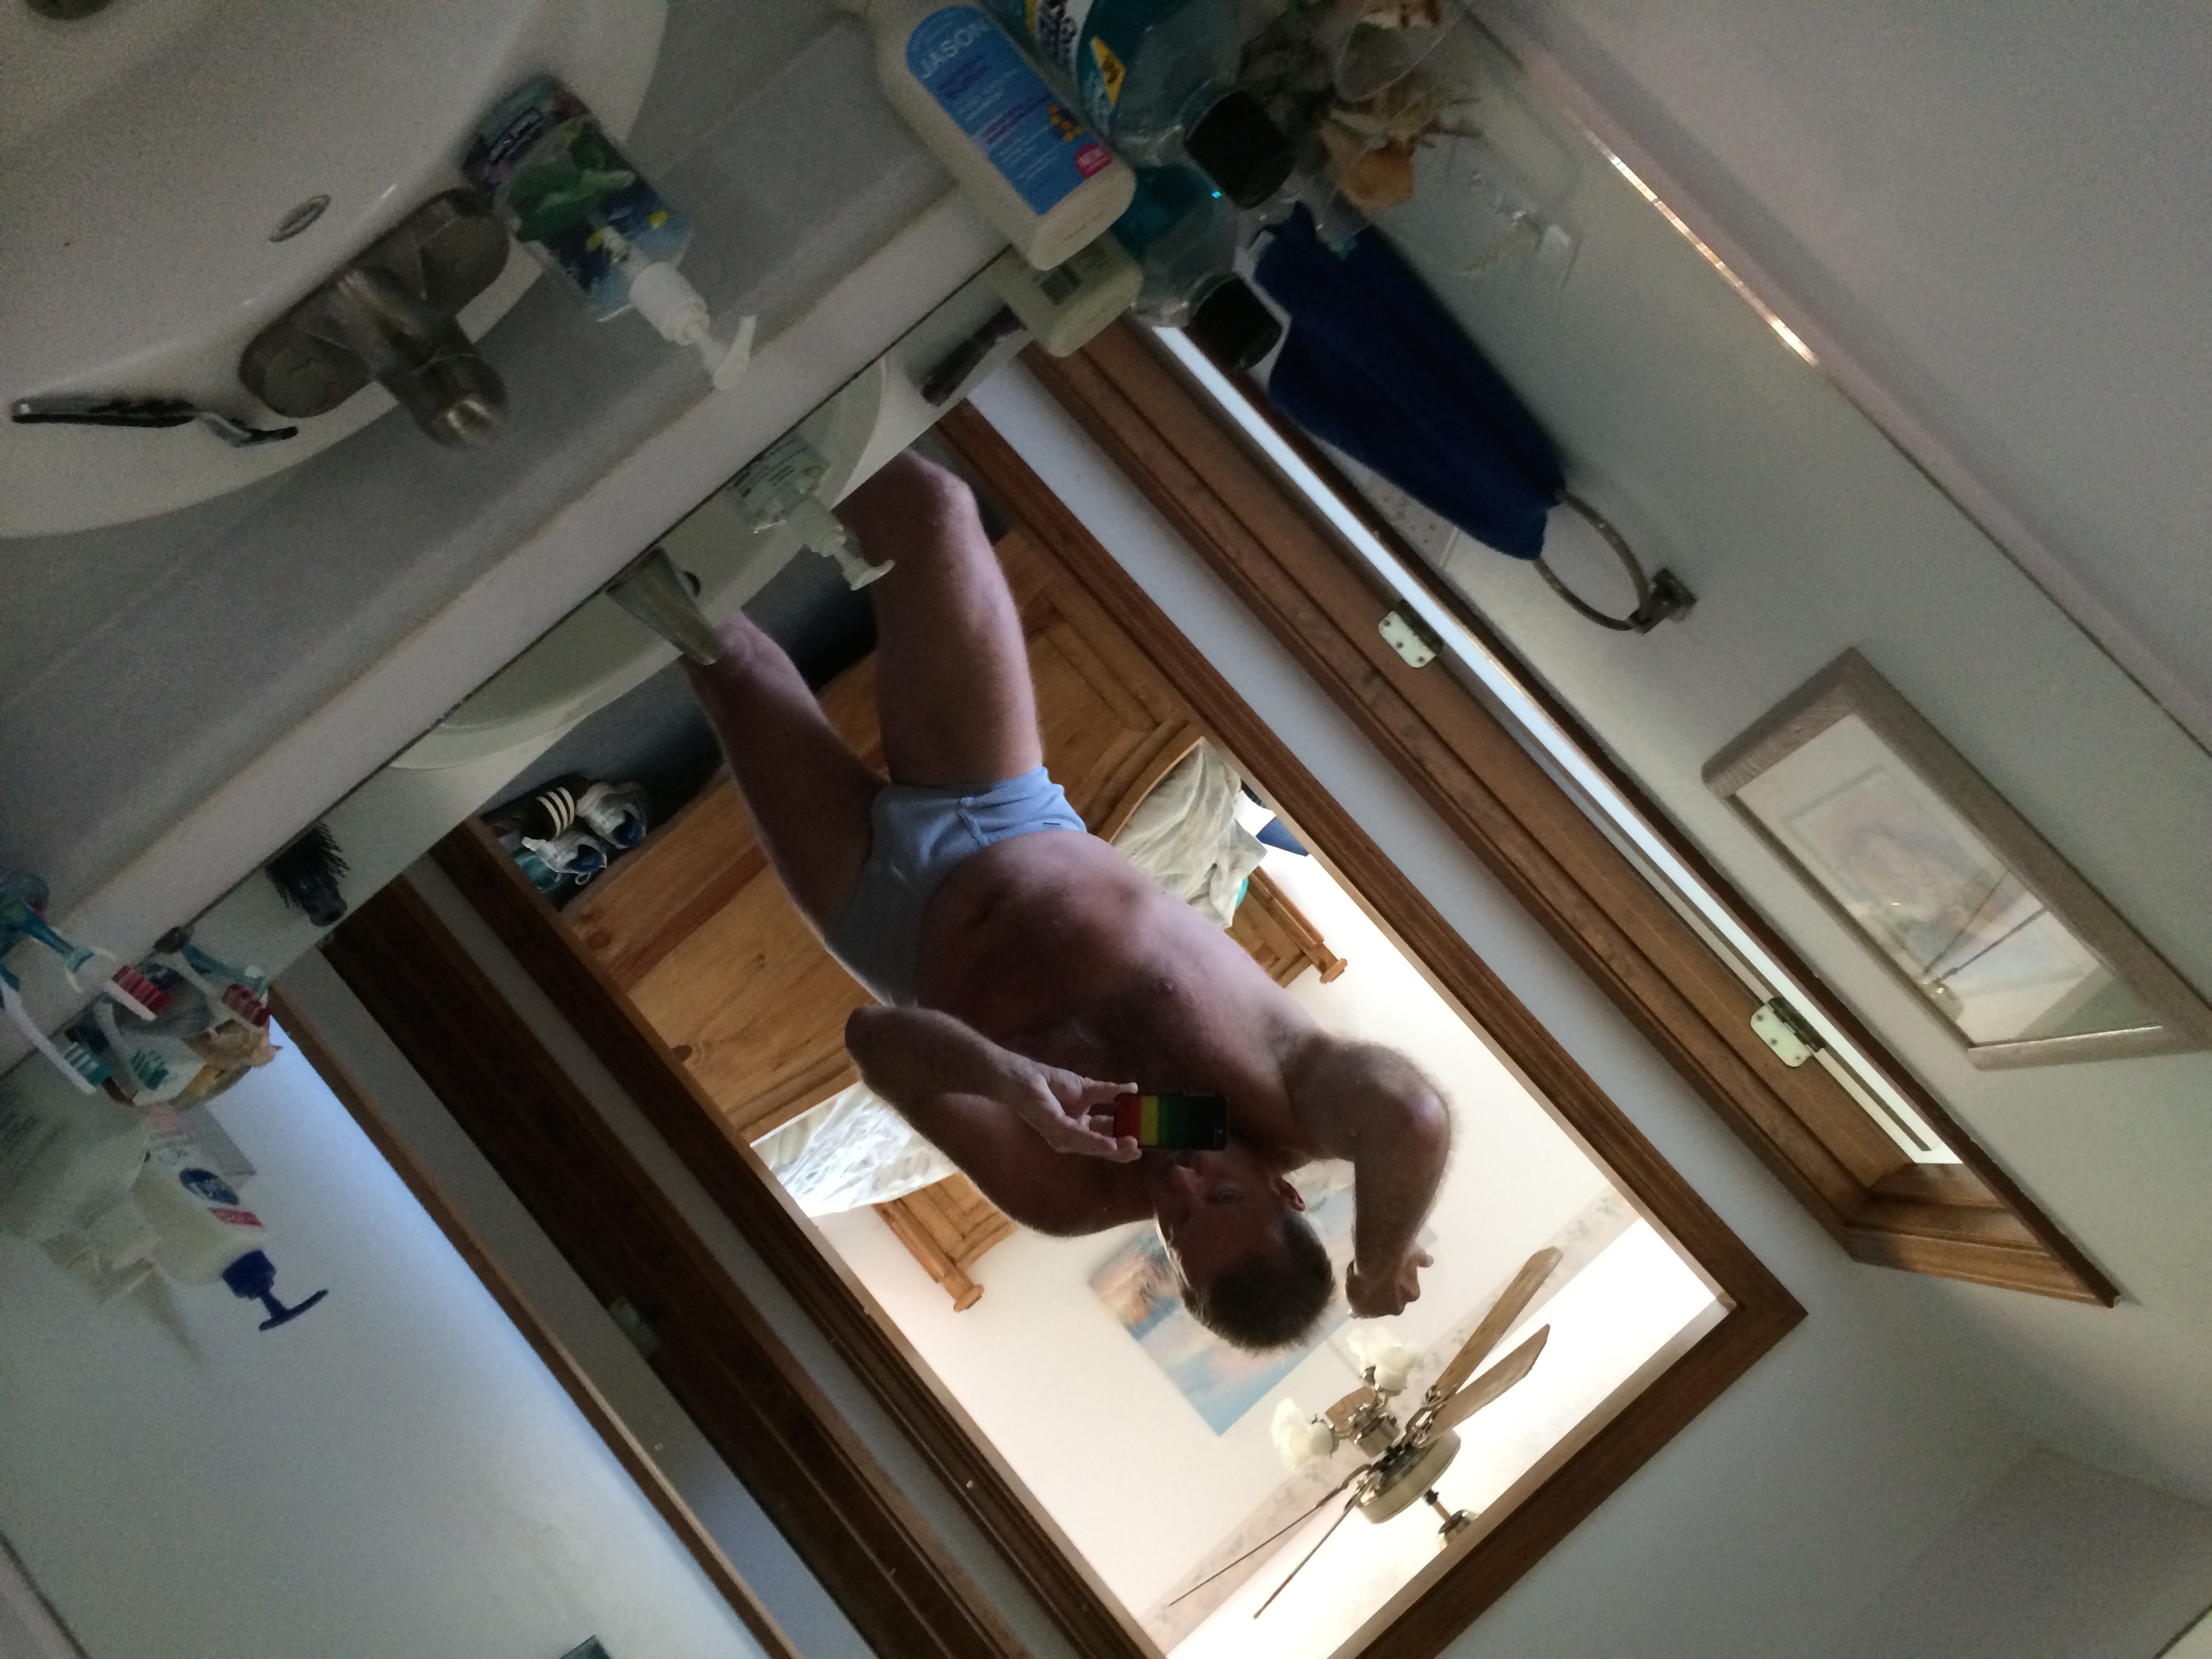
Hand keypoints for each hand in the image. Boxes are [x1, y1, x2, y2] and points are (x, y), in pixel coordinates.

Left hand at [992, 1057, 1140, 1161]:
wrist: (1022, 1077)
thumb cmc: (1048, 1082)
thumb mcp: (1086, 1087)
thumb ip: (1108, 1091)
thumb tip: (1133, 1088)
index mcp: (1080, 1125)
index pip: (1105, 1135)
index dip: (1123, 1138)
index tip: (1142, 1139)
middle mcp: (1071, 1135)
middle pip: (1100, 1145)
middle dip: (1121, 1149)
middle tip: (1140, 1150)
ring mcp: (1062, 1135)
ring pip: (1092, 1145)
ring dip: (1114, 1149)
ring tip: (1133, 1147)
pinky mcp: (1055, 1130)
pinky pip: (1079, 1138)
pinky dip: (1097, 1142)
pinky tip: (1111, 1144)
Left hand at [1346, 1248, 1431, 1317]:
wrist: (1377, 1259)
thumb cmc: (1363, 1282)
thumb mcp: (1354, 1299)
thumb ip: (1357, 1306)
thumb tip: (1354, 1313)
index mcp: (1394, 1308)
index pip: (1386, 1308)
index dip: (1378, 1300)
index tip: (1371, 1293)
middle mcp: (1408, 1297)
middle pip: (1401, 1295)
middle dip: (1394, 1290)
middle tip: (1382, 1279)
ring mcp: (1414, 1277)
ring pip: (1411, 1278)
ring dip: (1405, 1275)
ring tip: (1394, 1266)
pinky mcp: (1417, 1259)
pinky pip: (1422, 1260)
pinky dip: (1422, 1260)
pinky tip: (1421, 1258)